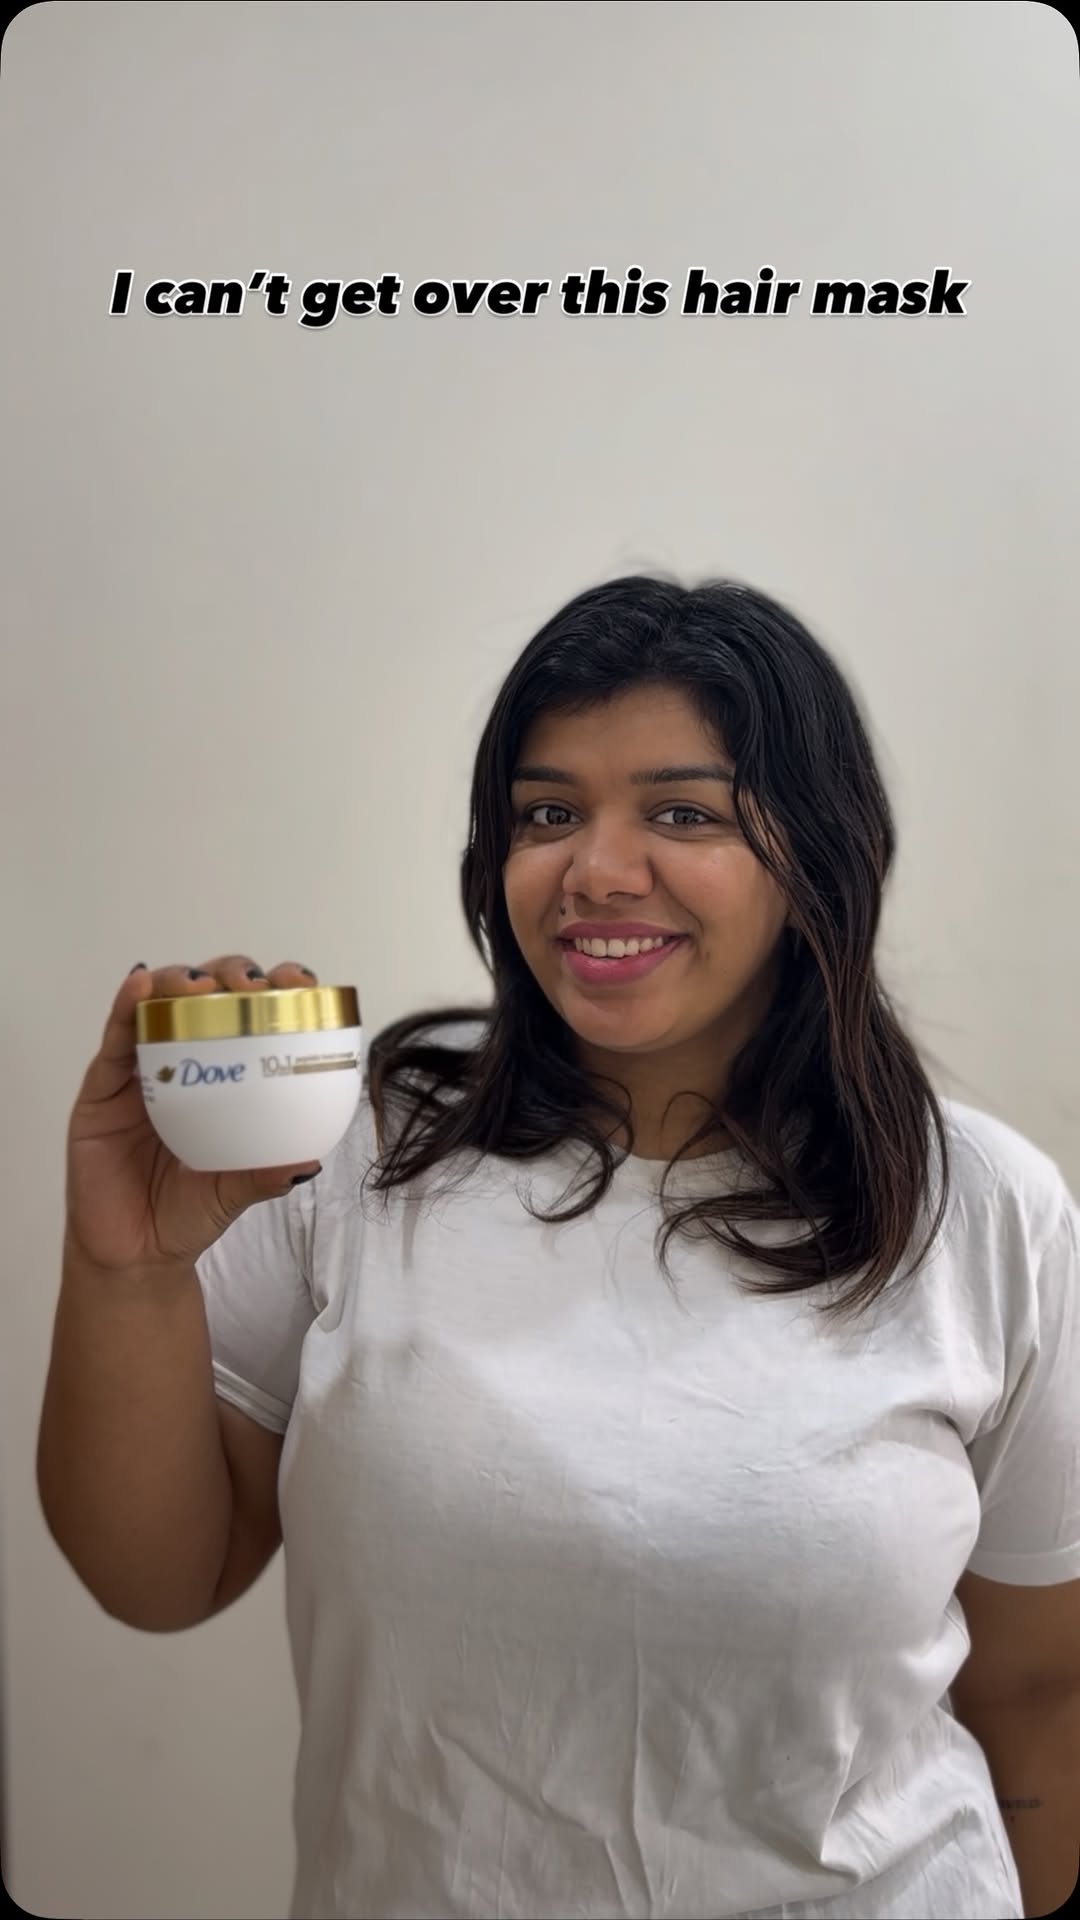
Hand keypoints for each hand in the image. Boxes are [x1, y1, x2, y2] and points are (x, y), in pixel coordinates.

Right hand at [65, 956, 322, 1272]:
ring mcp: (140, 1072)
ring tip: (202, 985)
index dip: (275, 992)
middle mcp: (184, 1065)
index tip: (300, 985)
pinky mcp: (101, 1088)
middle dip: (231, 975)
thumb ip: (264, 1174)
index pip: (252, 1019)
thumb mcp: (235, 1191)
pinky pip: (114, 1039)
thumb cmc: (186, 1214)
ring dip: (181, 980)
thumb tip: (308, 1159)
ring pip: (161, 1004)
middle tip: (252, 985)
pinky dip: (126, 1006)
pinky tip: (141, 985)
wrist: (134, 1254)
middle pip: (208, 997)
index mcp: (225, 1081)